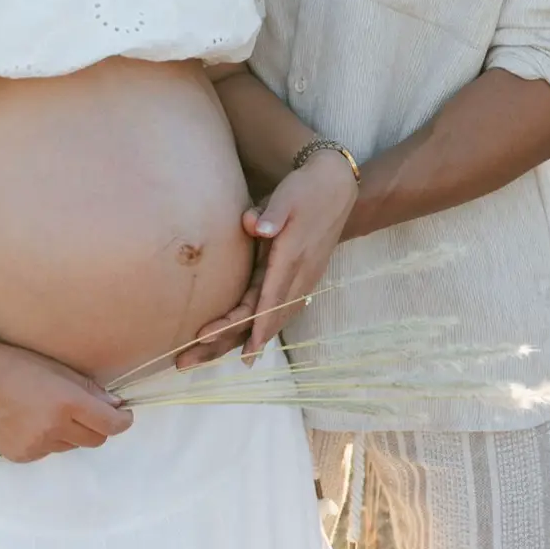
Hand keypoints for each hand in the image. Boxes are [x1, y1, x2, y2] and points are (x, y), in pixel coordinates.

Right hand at [0, 330, 134, 463]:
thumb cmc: (18, 362)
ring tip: (49, 411)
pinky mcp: (20, 456)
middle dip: (98, 427)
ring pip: (70, 446)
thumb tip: (116, 407)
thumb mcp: (58, 368)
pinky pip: (47, 452)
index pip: (110, 425)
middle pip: (95, 440)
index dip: (123, 421)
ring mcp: (36, 446)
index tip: (124, 415)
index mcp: (66, 402)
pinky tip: (31, 421)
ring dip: (70, 433)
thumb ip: (89, 390)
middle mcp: (53, 428)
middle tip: (87, 411)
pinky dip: (47, 440)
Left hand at [176, 151, 358, 368]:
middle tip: (213, 361)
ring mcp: (304, 278)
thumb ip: (271, 213)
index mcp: (292, 257)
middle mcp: (300, 274)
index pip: (272, 298)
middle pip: (269, 316)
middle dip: (240, 340)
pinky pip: (283, 308)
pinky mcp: (303, 277)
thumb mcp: (286, 195)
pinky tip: (253, 340)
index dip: (257, 326)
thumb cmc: (304, 189)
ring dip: (252, 338)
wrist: (336, 187)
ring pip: (277, 316)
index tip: (246, 351)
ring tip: (225, 356)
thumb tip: (255, 227)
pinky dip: (267, 326)